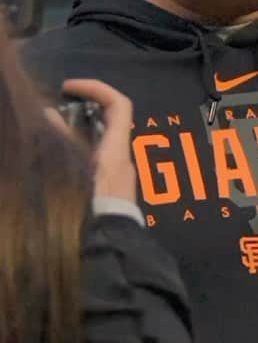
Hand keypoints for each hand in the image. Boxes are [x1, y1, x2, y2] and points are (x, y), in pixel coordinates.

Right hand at [61, 78, 136, 204]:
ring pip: (100, 143)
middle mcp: (123, 160)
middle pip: (108, 122)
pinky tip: (58, 161)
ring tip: (49, 136)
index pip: (119, 104)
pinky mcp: (112, 193)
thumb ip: (60, 143)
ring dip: (75, 134)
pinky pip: (97, 161)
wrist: (109, 255)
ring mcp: (120, 177)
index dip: (96, 88)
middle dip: (81, 111)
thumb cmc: (91, 213)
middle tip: (54, 110)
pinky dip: (78, 153)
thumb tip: (50, 115)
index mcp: (117, 152)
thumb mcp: (73, 175)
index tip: (69, 87)